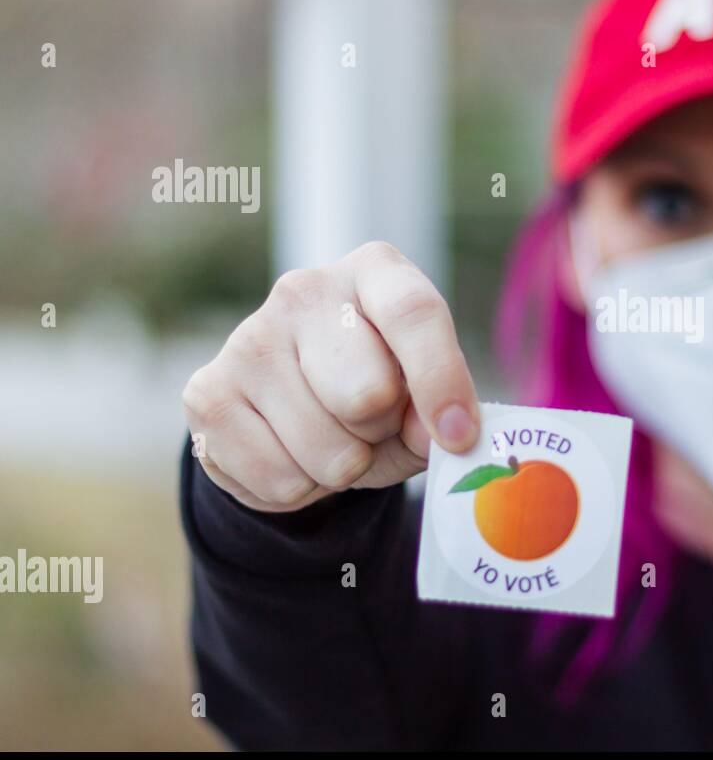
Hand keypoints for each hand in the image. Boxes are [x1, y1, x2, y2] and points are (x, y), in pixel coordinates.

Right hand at [183, 241, 479, 512]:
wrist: (294, 407)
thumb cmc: (380, 389)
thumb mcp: (422, 395)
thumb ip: (437, 412)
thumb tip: (438, 435)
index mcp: (374, 271)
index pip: (413, 313)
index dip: (440, 380)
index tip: (459, 436)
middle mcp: (304, 290)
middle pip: (367, 394)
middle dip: (383, 432)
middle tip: (375, 424)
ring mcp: (248, 339)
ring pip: (326, 451)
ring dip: (344, 467)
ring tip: (334, 438)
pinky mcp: (206, 393)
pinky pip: (281, 480)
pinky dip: (301, 488)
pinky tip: (293, 452)